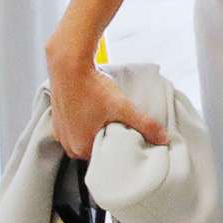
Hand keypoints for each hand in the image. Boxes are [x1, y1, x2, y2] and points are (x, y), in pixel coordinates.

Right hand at [45, 45, 167, 159]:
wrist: (68, 64)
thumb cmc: (92, 87)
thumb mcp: (123, 107)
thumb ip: (145, 125)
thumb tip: (164, 139)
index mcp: (81, 149)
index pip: (107, 158)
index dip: (120, 147)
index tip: (128, 135)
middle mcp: (68, 145)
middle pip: (96, 148)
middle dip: (109, 138)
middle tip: (119, 123)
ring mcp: (61, 133)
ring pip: (86, 137)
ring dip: (97, 129)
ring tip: (106, 114)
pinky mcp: (58, 120)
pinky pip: (77, 128)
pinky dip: (86, 121)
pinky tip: (94, 109)